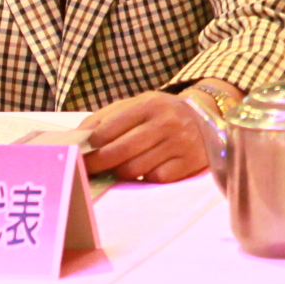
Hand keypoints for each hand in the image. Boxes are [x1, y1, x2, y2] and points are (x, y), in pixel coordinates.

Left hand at [82, 92, 212, 181]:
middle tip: (88, 170)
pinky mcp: (190, 162)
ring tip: (120, 167)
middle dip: (98, 165)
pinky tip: (147, 169)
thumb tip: (77, 138)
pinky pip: (155, 178)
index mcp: (149, 104)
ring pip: (135, 169)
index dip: (89, 147)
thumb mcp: (136, 105)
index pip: (107, 130)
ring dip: (122, 172)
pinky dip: (146, 177)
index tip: (79, 155)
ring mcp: (180, 143)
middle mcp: (167, 122)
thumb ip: (105, 118)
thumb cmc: (161, 112)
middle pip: (119, 152)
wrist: (207, 115)